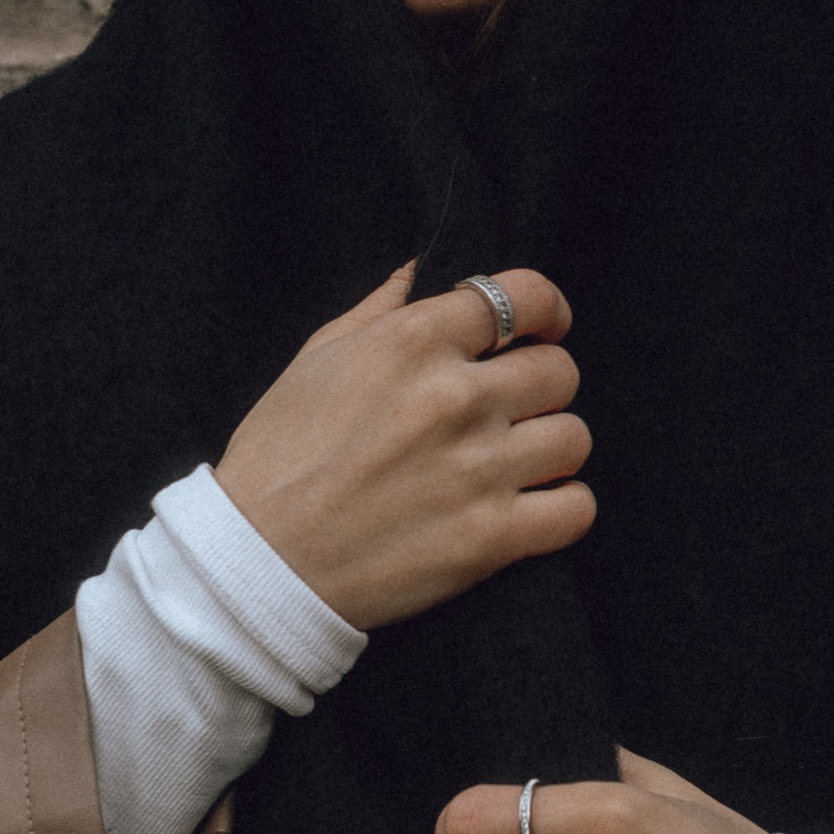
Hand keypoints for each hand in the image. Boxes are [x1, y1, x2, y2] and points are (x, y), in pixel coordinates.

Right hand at [214, 266, 593, 632]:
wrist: (257, 563)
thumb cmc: (277, 456)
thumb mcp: (316, 360)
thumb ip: (378, 310)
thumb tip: (419, 270)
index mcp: (413, 342)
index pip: (525, 297)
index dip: (546, 310)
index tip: (544, 329)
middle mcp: (455, 397)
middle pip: (560, 371)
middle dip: (543, 385)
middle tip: (515, 408)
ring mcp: (478, 469)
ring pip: (574, 438)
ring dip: (552, 448)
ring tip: (520, 461)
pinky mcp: (490, 538)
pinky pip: (575, 509)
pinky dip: (564, 507)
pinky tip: (534, 508)